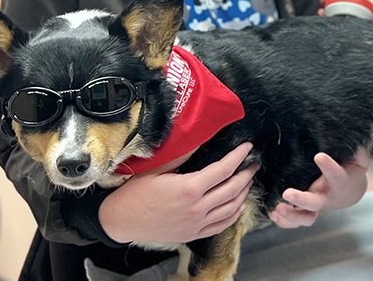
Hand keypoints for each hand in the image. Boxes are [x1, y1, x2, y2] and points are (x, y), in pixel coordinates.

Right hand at [99, 142, 258, 243]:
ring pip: (231, 209)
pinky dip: (234, 215)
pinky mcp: (192, 234)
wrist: (120, 221)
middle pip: (233, 189)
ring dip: (243, 193)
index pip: (224, 169)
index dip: (238, 156)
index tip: (247, 147)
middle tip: (253, 164)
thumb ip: (181, 154)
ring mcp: (195, 224)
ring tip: (247, 181)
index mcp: (189, 188)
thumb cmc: (135, 194)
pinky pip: (220, 226)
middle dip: (247, 174)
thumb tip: (199, 137)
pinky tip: (238, 206)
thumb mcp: (156, 168)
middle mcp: (196, 208)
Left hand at [270, 149, 370, 227]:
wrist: (350, 191)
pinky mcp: (306, 210)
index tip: (319, 156)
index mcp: (340, 180)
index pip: (336, 175)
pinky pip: (296, 222)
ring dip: (291, 216)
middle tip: (287, 193)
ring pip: (306, 218)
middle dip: (301, 200)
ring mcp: (316, 205)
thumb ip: (356, 148)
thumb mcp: (357, 156)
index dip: (328, 166)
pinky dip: (285, 222)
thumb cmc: (350, 168)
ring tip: (277, 209)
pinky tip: (273, 214)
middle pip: (315, 203)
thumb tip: (356, 133)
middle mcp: (327, 195)